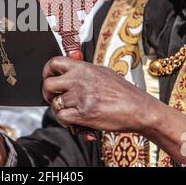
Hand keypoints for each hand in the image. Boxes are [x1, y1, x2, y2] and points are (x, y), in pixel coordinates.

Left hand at [42, 57, 156, 132]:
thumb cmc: (124, 92)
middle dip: (47, 94)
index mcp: (84, 68)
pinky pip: (62, 117)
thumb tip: (71, 70)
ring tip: (69, 112)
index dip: (47, 71)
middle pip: (47, 84)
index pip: (54, 62)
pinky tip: (73, 121)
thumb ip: (85, 71)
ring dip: (59, 110)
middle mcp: (79, 80)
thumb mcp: (104, 72)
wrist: (139, 108)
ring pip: (54, 104)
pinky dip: (64, 121)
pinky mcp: (84, 114)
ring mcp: (80, 97)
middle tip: (54, 98)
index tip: (48, 78)